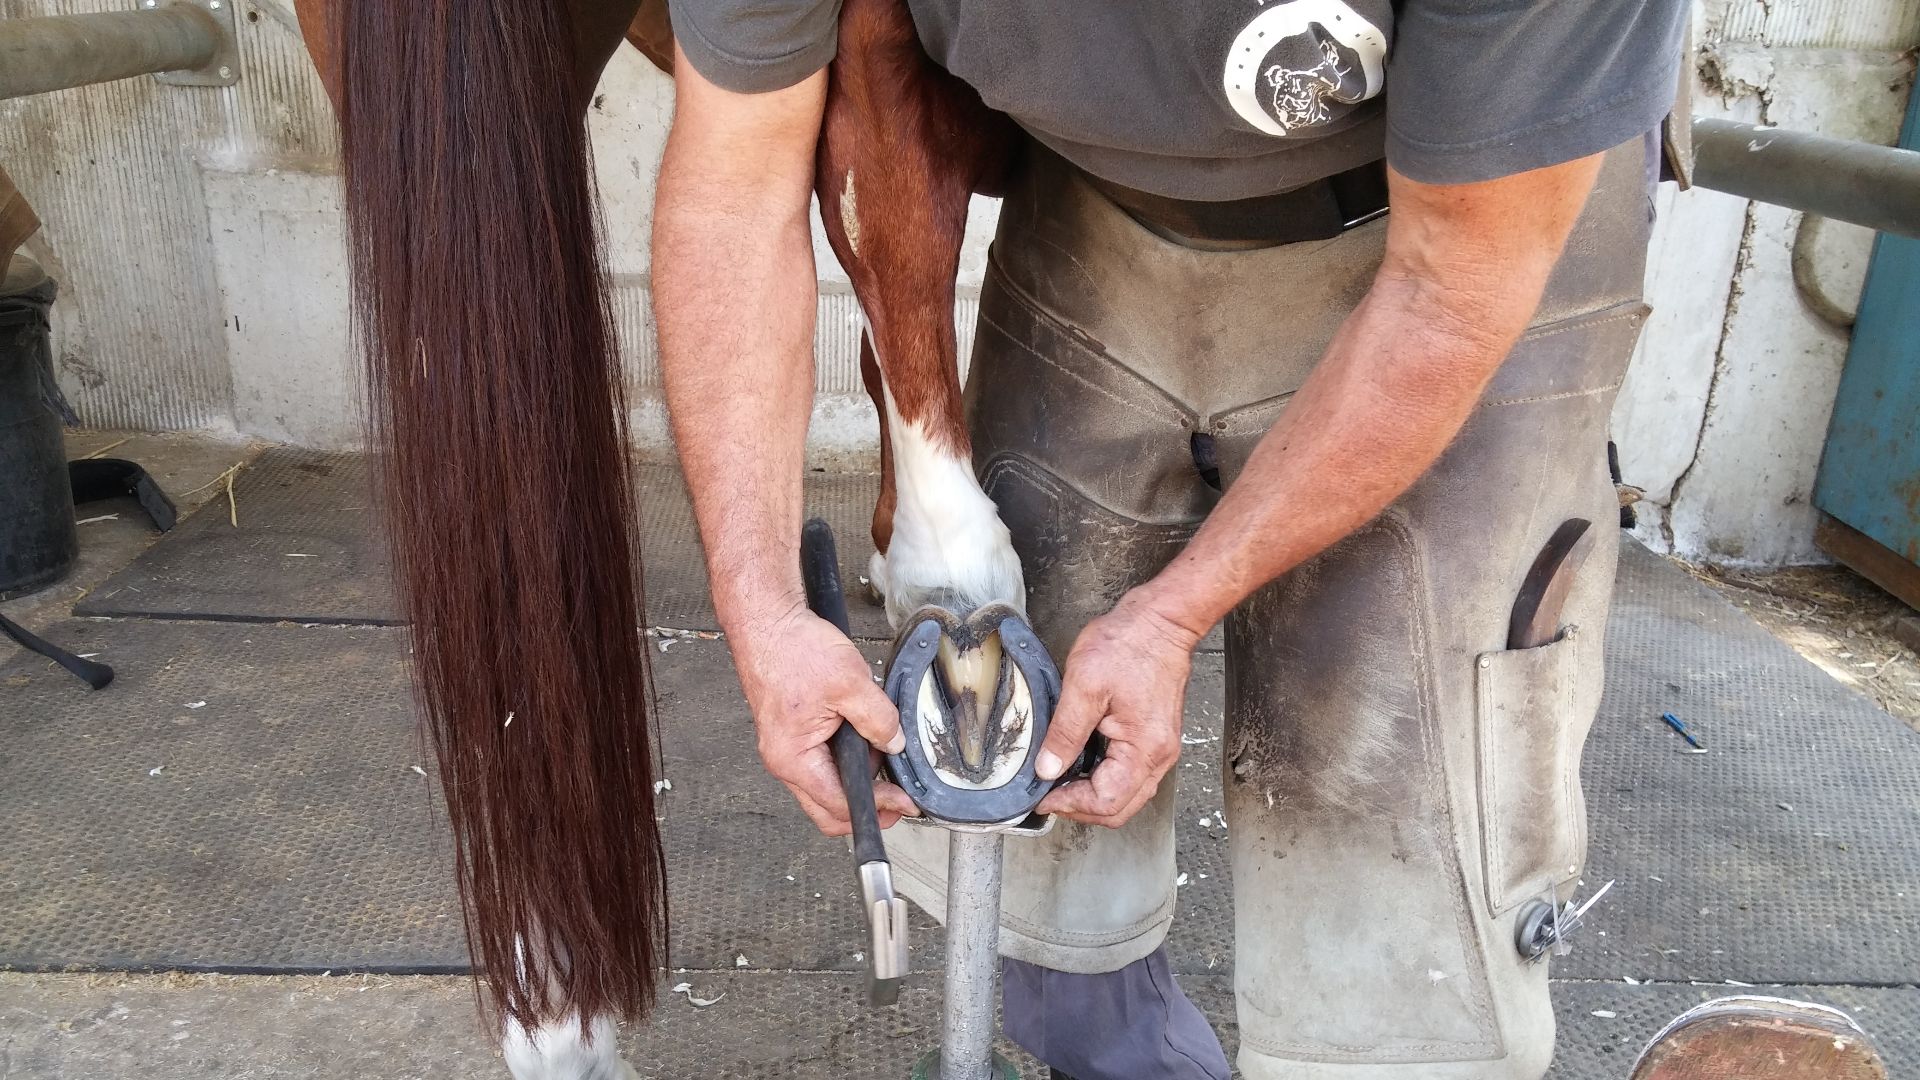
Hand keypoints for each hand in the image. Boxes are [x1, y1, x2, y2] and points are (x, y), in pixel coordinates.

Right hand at [729, 598, 918, 835]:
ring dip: (856, 780)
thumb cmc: (793, 649)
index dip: (878, 807)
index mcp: (793, 759)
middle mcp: (783, 761)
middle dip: (865, 807)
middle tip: (897, 800)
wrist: (767, 622)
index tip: (905, 802)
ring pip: (824, 785)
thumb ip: (879, 719)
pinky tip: (863, 737)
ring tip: (883, 755)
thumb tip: (895, 744)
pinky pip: (820, 762)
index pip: (839, 804)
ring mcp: (785, 748)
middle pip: (826, 808)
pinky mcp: (790, 734)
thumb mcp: (851, 683)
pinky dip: (844, 759)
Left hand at [1035, 591, 1200, 826]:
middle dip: (1081, 808)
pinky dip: (1104, 780)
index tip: (1042, 796)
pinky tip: (1080, 765)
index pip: (1107, 801)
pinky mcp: (1154, 739)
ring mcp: (1160, 749)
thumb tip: (1047, 769)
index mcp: (1144, 749)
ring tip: (1060, 782)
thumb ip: (1065, 732)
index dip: (1070, 804)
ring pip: (1127, 796)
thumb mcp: (1085, 685)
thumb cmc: (1129, 644)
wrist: (1161, 622)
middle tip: (1048, 796)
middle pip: (1120, 809)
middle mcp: (1159, 756)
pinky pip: (1130, 776)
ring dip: (1092, 796)